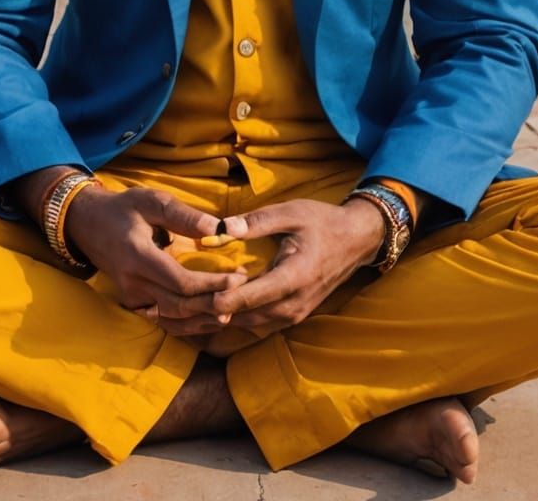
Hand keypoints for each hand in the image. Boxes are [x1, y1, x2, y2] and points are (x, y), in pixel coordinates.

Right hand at [65, 185, 249, 337]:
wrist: (88, 224)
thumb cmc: (123, 209)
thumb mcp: (151, 200)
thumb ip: (184, 216)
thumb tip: (218, 229)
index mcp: (138, 256)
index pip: (181, 282)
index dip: (212, 284)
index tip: (239, 275)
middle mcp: (134, 283)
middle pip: (180, 306)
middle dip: (214, 302)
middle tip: (243, 291)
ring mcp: (132, 297)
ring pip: (173, 319)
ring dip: (205, 319)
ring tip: (234, 308)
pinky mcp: (135, 304)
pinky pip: (165, 320)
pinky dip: (190, 324)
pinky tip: (212, 318)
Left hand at [206, 198, 384, 342]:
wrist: (356, 241)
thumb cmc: (322, 222)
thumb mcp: (291, 212)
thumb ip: (256, 221)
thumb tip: (221, 227)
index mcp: (295, 276)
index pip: (253, 296)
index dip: (224, 300)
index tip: (196, 299)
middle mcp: (295, 303)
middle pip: (248, 316)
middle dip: (215, 314)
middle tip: (181, 310)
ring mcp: (295, 314)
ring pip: (251, 325)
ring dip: (223, 321)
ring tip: (189, 315)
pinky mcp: (294, 316)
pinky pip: (260, 325)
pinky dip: (237, 320)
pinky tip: (213, 313)